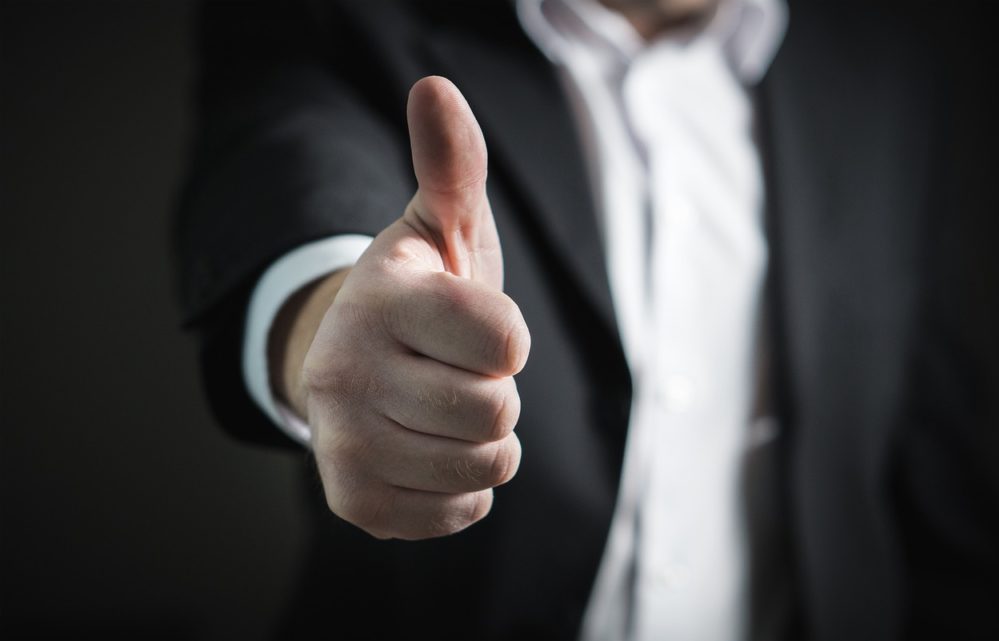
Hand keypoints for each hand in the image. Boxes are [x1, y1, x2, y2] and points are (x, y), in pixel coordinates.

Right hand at [276, 76, 529, 539]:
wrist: (352, 364)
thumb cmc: (419, 297)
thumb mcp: (438, 227)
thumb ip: (451, 166)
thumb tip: (436, 89)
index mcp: (380, 297)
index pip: (506, 340)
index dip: (508, 337)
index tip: (476, 327)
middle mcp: (346, 371)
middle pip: (497, 409)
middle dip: (496, 392)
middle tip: (455, 371)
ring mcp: (343, 442)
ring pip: (486, 465)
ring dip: (485, 440)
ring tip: (445, 409)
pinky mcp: (352, 501)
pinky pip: (463, 510)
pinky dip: (466, 486)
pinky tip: (431, 450)